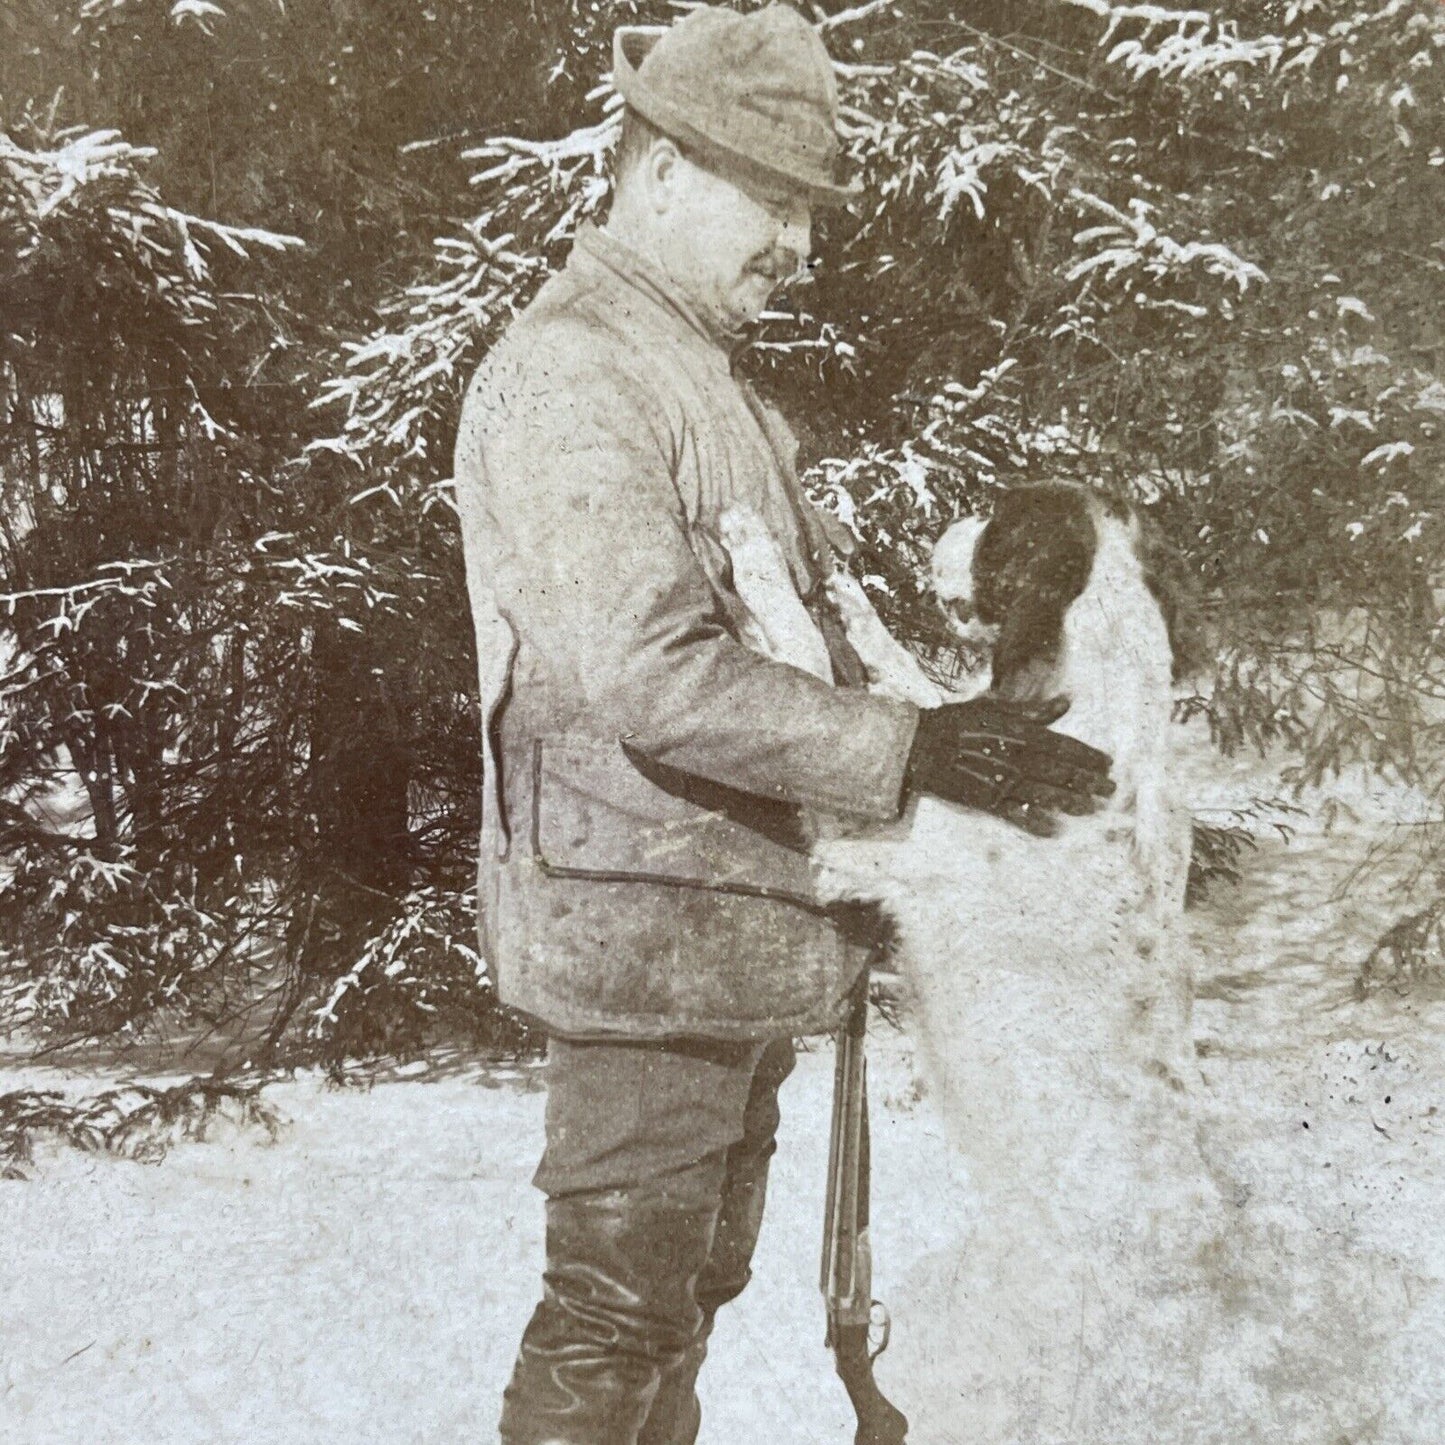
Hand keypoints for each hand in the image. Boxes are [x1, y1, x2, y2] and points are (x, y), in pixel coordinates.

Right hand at [904, 695, 1113, 835]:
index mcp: (1019, 733)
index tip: (1107, 764)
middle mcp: (1015, 758)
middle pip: (1060, 772)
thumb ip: (1033, 710)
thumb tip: (1066, 702)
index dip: (1088, 756)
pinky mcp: (985, 801)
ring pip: (1044, 794)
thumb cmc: (956, 722)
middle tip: (1111, 790)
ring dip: (1070, 802)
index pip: (1063, 746)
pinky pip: (1015, 815)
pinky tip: (1052, 829)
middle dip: (1088, 781)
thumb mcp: (995, 707)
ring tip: (1091, 809)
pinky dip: (1034, 823)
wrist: (918, 745)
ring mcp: (1001, 781)